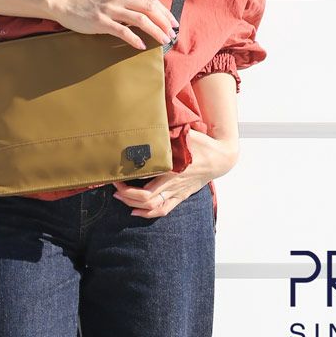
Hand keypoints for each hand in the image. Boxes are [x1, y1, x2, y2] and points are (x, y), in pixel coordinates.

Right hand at [54, 0, 178, 50]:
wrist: (65, 3)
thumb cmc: (89, 2)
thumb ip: (127, 1)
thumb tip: (146, 13)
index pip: (151, 0)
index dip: (165, 12)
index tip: (174, 23)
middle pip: (149, 8)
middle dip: (164, 21)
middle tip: (172, 33)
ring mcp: (110, 9)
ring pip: (140, 19)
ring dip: (155, 30)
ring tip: (163, 40)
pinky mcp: (101, 21)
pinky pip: (123, 31)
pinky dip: (135, 39)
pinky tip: (142, 46)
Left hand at [111, 128, 238, 217]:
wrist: (221, 158)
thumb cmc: (202, 144)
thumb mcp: (185, 134)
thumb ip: (167, 132)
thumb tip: (150, 123)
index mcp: (173, 170)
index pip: (146, 185)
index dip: (128, 185)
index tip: (117, 176)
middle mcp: (174, 184)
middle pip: (146, 199)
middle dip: (126, 195)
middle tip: (114, 186)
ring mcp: (178, 192)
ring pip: (153, 207)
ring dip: (134, 205)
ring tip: (120, 197)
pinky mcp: (181, 196)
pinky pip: (164, 210)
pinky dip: (148, 213)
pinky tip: (136, 211)